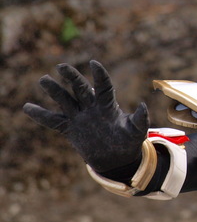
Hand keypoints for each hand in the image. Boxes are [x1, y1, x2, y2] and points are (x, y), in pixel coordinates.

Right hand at [24, 60, 149, 172]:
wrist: (116, 158)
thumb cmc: (129, 141)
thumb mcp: (136, 132)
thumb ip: (140, 119)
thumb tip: (143, 105)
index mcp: (108, 106)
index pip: (104, 86)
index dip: (99, 75)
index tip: (94, 63)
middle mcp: (92, 108)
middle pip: (81, 89)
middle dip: (72, 77)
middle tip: (60, 66)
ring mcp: (80, 117)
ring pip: (65, 101)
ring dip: (55, 91)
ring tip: (43, 79)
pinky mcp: (71, 129)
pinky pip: (54, 121)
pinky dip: (41, 115)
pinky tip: (27, 107)